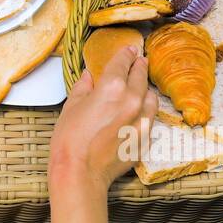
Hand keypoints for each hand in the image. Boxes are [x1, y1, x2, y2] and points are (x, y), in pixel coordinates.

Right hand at [50, 45, 155, 192]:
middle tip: (139, 61)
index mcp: (112, 87)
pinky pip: (151, 119)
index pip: (123, 62)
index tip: (130, 49)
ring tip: (141, 87)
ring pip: (151, 97)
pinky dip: (146, 112)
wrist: (81, 172)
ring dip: (146, 89)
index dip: (126, 53)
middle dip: (139, 66)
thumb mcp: (71, 107)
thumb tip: (88, 77)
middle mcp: (132, 100)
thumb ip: (83, 88)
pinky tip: (138, 113)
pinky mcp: (145, 138)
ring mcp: (142, 120)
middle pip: (141, 76)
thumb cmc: (70, 140)